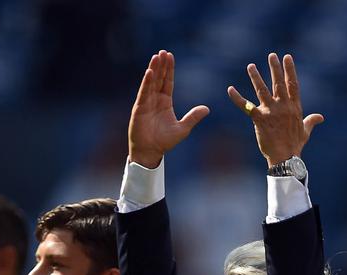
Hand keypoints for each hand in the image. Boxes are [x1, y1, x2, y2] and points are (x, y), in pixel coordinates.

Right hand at [127, 50, 208, 167]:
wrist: (151, 152)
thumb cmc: (164, 141)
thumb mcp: (182, 128)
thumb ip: (193, 117)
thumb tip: (207, 109)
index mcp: (165, 102)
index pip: (168, 82)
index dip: (169, 69)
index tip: (170, 56)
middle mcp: (155, 99)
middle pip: (159, 78)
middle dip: (161, 65)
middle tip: (163, 52)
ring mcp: (146, 103)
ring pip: (151, 82)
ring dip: (153, 69)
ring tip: (156, 56)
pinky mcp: (139, 108)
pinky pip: (144, 93)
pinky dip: (146, 82)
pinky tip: (149, 72)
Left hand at [228, 53, 322, 165]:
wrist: (285, 157)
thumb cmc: (295, 146)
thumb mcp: (305, 131)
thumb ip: (311, 121)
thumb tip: (320, 117)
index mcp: (294, 107)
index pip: (292, 84)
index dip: (290, 70)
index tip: (287, 57)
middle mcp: (283, 106)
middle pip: (278, 83)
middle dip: (274, 68)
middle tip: (271, 55)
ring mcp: (271, 111)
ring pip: (262, 90)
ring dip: (256, 77)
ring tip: (250, 66)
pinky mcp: (259, 118)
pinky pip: (246, 106)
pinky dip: (237, 98)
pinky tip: (230, 89)